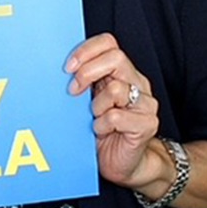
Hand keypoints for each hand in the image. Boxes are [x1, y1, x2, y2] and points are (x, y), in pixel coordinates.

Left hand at [66, 33, 161, 189]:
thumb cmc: (101, 131)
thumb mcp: (86, 102)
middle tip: (73, 91)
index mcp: (121, 73)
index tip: (67, 67)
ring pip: (116, 89)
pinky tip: (102, 132)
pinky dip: (102, 125)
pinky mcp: (148, 123)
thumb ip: (82, 82)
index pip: (108, 44)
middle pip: (116, 58)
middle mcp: (136, 83)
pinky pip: (117, 117)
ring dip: (96, 106)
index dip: (86, 50)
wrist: (122, 163)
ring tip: (95, 119)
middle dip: (87, 72)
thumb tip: (58, 67)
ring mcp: (145, 103)